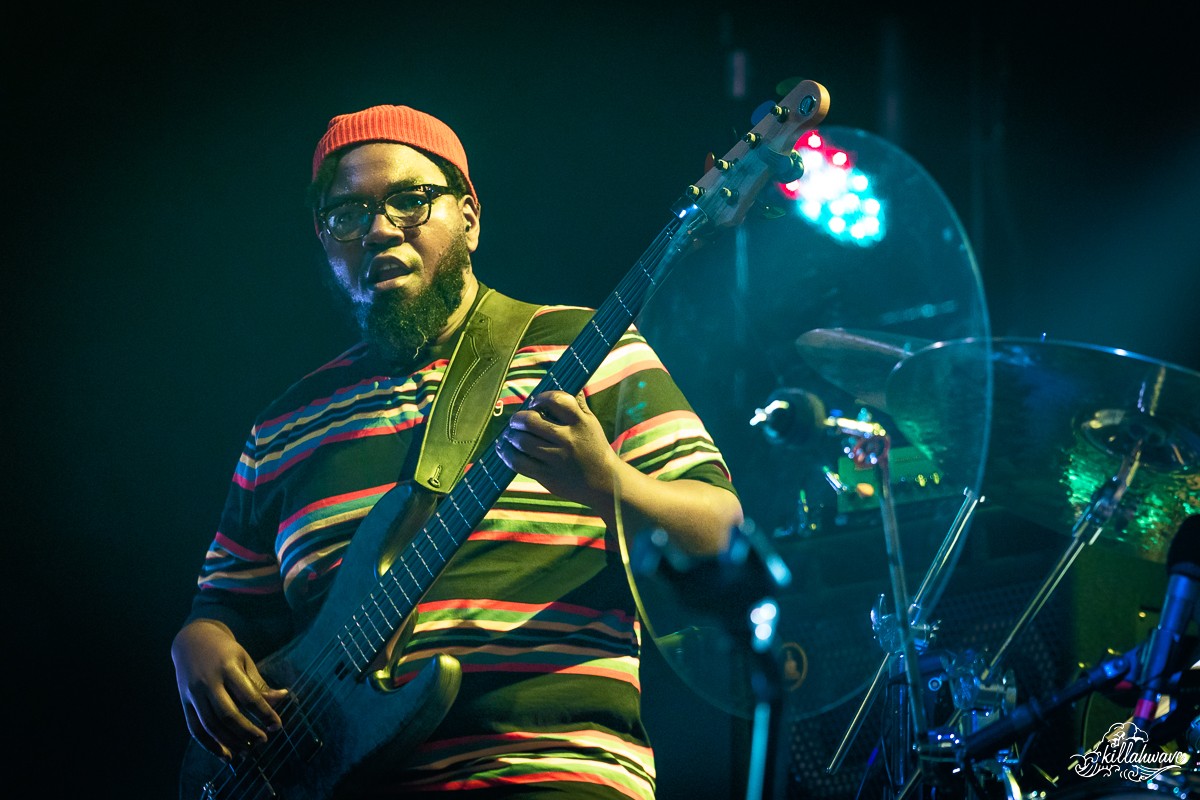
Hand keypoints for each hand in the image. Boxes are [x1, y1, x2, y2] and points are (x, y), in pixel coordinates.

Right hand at [171, 619, 287, 759]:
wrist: (193, 639)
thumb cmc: (224, 651)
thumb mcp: (244, 660)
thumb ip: (259, 683)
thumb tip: (283, 698)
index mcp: (228, 667)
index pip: (248, 696)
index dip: (264, 713)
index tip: (277, 726)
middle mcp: (208, 682)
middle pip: (227, 714)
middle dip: (247, 732)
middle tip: (263, 741)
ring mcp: (193, 693)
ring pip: (210, 725)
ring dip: (230, 742)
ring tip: (247, 752)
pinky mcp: (184, 703)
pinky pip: (195, 729)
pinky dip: (209, 745)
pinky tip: (225, 754)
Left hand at [495, 389, 619, 508]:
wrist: (604, 483)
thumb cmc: (594, 448)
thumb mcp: (591, 423)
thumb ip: (577, 404)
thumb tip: (565, 380)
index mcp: (580, 422)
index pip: (555, 400)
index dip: (540, 398)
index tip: (534, 403)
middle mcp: (568, 439)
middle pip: (531, 421)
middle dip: (517, 418)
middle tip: (516, 421)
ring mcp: (557, 459)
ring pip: (522, 442)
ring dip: (510, 436)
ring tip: (510, 435)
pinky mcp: (548, 476)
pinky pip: (519, 463)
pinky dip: (507, 454)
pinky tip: (505, 449)